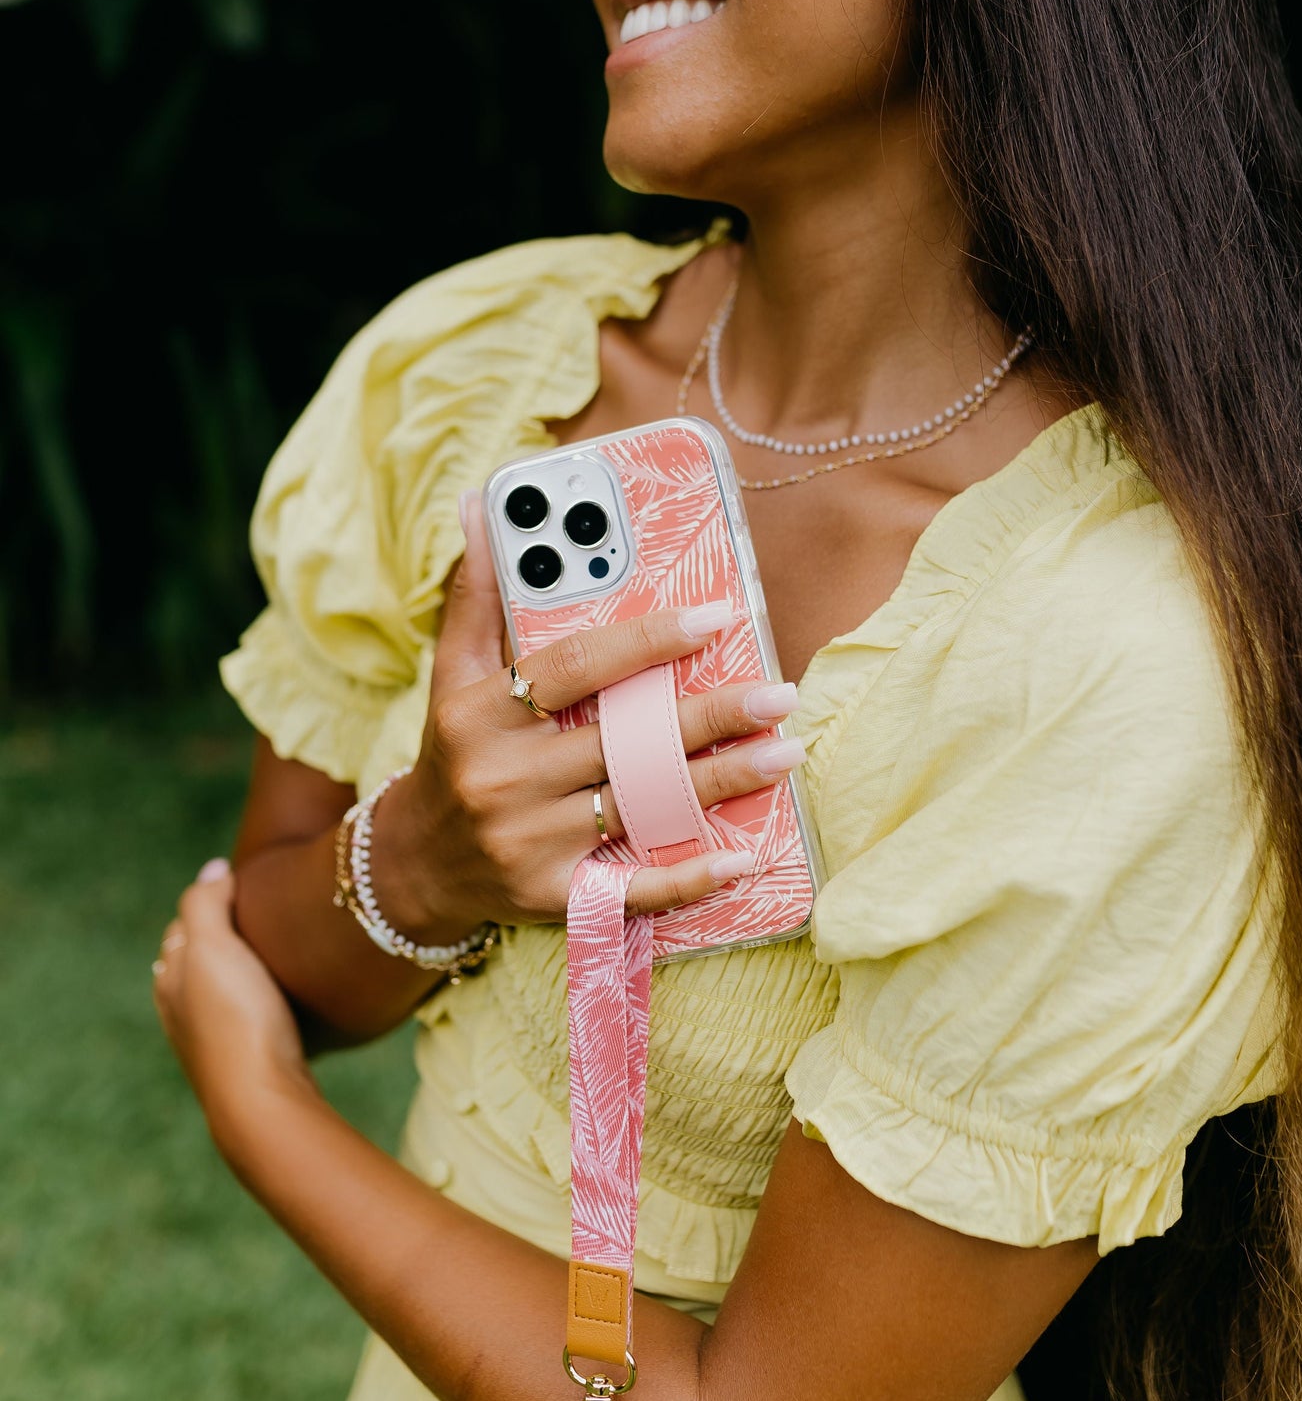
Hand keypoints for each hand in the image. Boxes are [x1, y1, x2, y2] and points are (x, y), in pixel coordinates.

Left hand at [152, 860, 313, 1126]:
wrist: (260, 1100)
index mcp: (170, 980)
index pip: (181, 928)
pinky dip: (256, 1002)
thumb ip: (205, 902)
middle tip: (259, 916)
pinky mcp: (245, 1064)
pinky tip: (282, 1003)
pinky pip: (245, 1020)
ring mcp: (212, 1042)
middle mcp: (183, 1012)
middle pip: (197, 963)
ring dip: (239, 973)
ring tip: (274, 956)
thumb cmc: (236, 1018)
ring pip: (221, 994)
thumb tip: (213, 867)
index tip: (241, 886)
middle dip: (219, 939)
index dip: (207, 903)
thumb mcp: (213, 947)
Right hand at [369, 488, 805, 936]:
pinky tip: (743, 856)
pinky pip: (631, 889)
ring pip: (641, 806)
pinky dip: (689, 876)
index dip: (648, 640)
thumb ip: (477, 593)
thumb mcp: (452, 672)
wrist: (416, 864)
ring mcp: (529, 841)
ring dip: (721, 782)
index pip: (576, 666)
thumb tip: (483, 505)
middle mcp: (503, 777)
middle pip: (624, 741)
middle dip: (710, 716)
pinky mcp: (552, 896)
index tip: (715, 617)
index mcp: (481, 711)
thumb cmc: (454, 748)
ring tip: (786, 752)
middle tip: (781, 693)